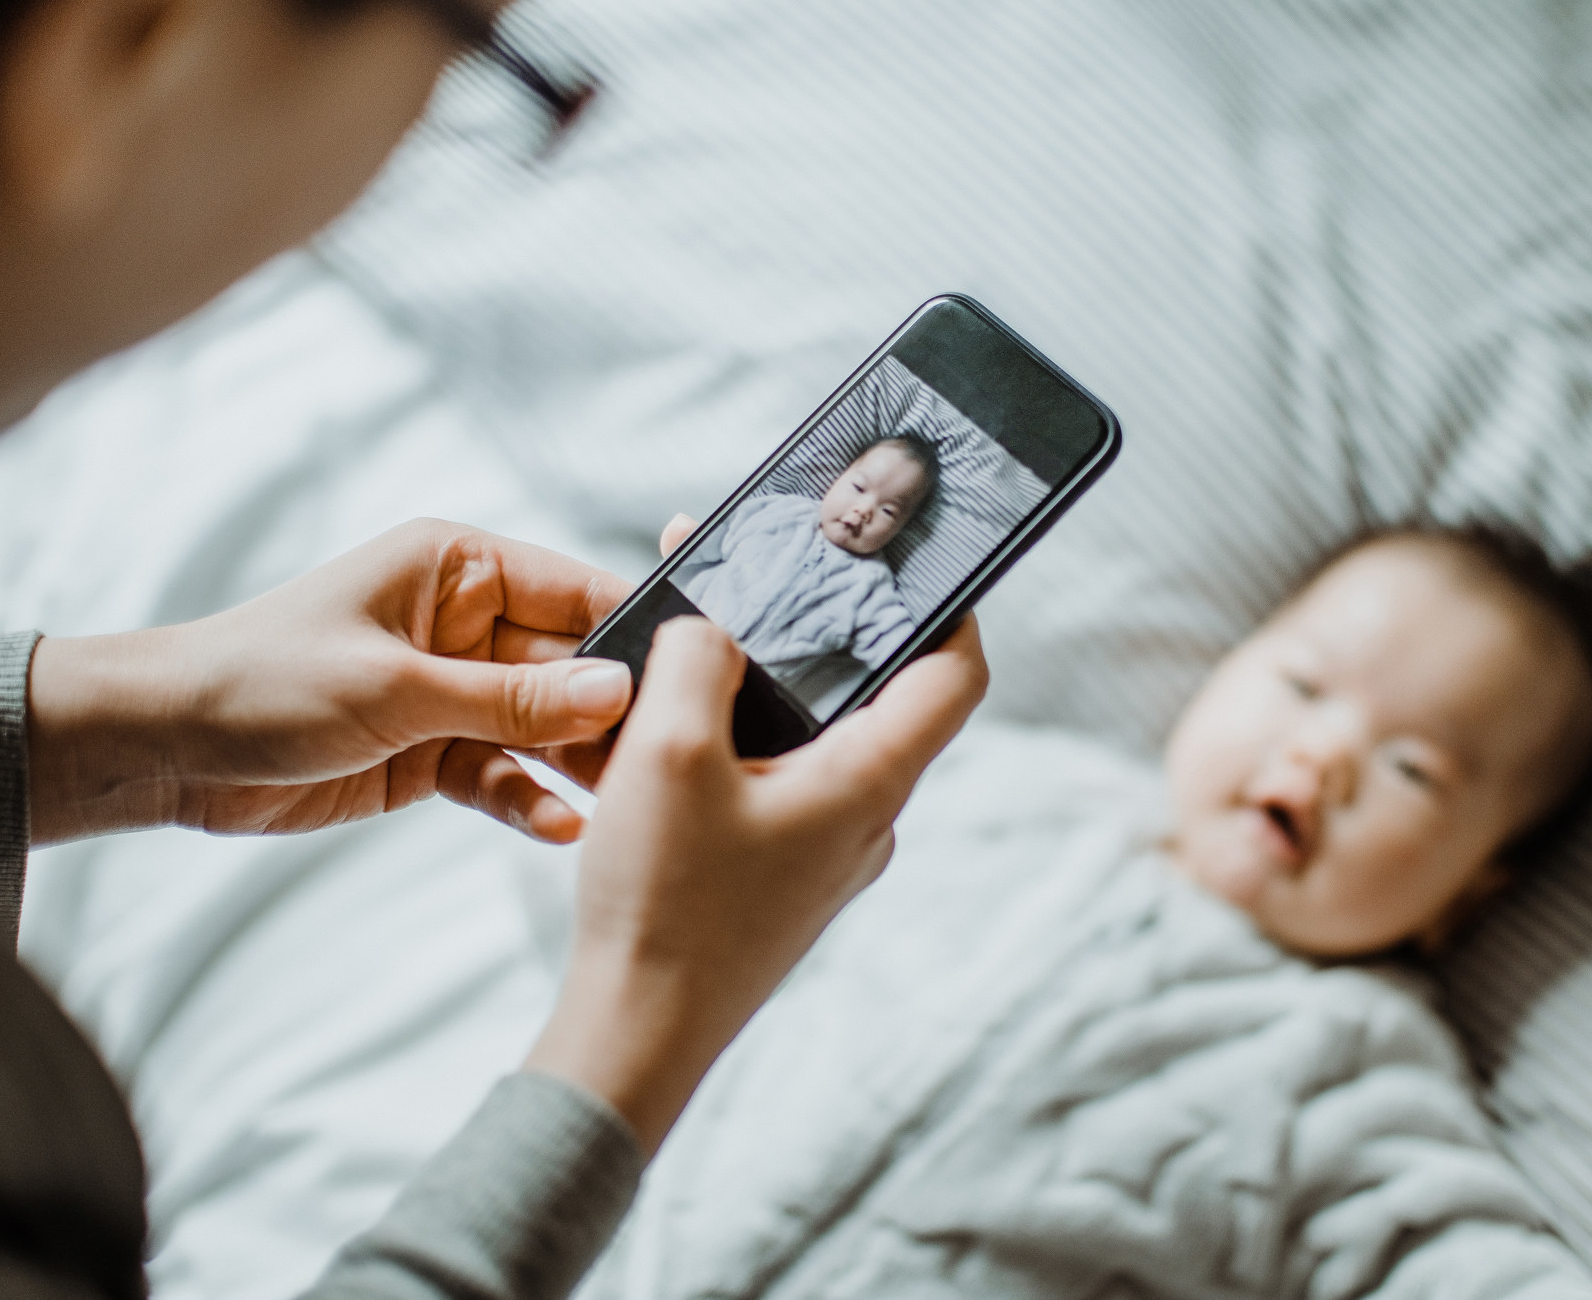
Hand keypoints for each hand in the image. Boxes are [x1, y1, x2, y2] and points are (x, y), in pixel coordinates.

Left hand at [28, 518, 636, 844]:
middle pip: (572, 667)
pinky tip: (560, 830)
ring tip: (625, 806)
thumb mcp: (398, 690)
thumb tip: (620, 691)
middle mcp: (465, 622)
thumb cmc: (263, 683)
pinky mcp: (432, 751)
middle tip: (668, 761)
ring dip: (578, 768)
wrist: (163, 749)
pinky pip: (503, 774)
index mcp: (458, 567)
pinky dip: (528, 800)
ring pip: (544, 729)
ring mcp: (452, 691)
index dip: (636, 632)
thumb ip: (514, 700)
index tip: (699, 674)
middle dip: (614, 715)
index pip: (577, 590)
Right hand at [525, 607, 988, 1153]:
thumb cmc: (665, 900)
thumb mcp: (669, 752)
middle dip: (825, 630)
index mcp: (870, 780)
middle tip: (775, 574)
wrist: (637, 1031)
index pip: (955, 676)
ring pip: (818, 742)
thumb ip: (698, 659)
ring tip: (700, 638)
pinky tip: (671, 728)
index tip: (914, 560)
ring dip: (767, 686)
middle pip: (878, 698)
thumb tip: (711, 629)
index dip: (950, 607)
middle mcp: (866, 817)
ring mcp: (826, 853)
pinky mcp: (781, 878)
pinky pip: (778, 785)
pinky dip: (739, 742)